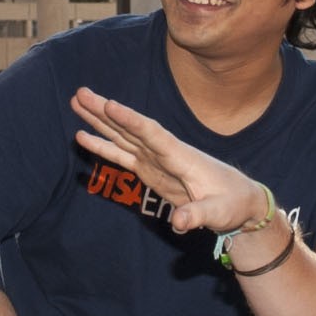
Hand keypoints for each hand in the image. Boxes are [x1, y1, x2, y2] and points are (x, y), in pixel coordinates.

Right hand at [69, 86, 272, 239]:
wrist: (239, 202)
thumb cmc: (232, 203)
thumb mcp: (219, 212)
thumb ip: (198, 215)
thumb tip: (180, 223)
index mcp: (181, 156)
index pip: (152, 134)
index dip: (131, 120)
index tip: (110, 105)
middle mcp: (165, 152)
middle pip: (130, 128)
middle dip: (105, 111)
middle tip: (80, 93)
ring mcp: (155, 159)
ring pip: (122, 136)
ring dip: (99, 121)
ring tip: (77, 102)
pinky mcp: (149, 170)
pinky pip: (121, 154)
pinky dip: (102, 145)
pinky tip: (82, 136)